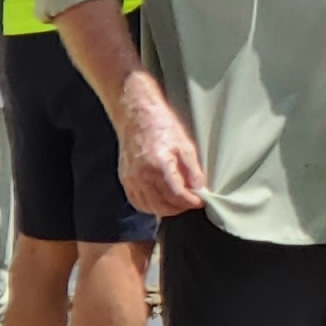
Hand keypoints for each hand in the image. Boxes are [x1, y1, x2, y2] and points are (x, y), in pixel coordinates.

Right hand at [112, 78, 206, 216]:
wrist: (137, 116)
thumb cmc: (161, 127)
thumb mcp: (185, 146)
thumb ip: (193, 170)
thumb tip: (200, 189)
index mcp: (159, 165)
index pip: (177, 195)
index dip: (191, 201)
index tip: (200, 201)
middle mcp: (142, 175)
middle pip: (163, 205)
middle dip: (180, 207)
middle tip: (191, 201)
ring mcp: (131, 179)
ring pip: (150, 207)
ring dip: (166, 209)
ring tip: (178, 202)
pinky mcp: (125, 179)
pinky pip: (137, 202)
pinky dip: (150, 206)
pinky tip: (160, 201)